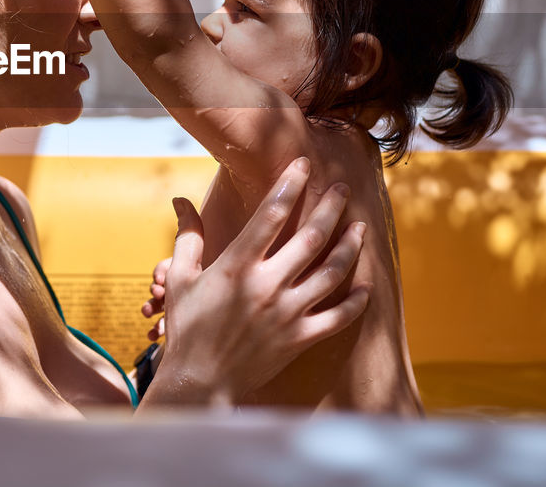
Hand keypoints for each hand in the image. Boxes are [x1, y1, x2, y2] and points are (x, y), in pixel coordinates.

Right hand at [144, 157, 369, 407]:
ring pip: (331, 273)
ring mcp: (287, 314)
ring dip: (350, 246)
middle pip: (311, 238)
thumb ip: (187, 237)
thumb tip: (181, 201)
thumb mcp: (179, 278)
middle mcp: (267, 285)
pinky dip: (356, 302)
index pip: (271, 214)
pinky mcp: (299, 339)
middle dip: (330, 208)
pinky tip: (366, 285)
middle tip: (343, 188)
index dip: (290, 184)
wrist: (198, 382)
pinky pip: (338, 317)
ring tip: (360, 226)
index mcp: (237, 265)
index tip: (303, 164)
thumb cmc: (186, 327)